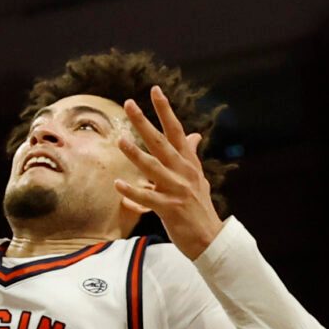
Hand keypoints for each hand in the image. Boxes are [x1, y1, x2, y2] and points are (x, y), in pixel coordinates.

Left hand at [115, 86, 222, 258]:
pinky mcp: (169, 208)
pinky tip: (118, 185)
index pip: (176, 130)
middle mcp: (183, 172)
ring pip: (152, 167)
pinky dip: (132, 192)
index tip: (155, 90)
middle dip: (144, 123)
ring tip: (120, 140)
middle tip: (129, 105)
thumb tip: (194, 135)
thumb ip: (191, 155)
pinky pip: (147, 198)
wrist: (210, 238)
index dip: (165, 110)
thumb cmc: (200, 207)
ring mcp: (176, 190)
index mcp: (189, 163)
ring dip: (135, 154)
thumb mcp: (198, 177)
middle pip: (161, 142)